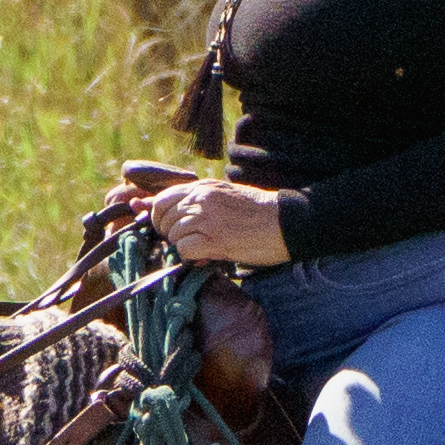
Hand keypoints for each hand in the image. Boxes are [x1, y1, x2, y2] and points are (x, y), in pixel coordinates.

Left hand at [161, 182, 291, 270]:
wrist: (285, 222)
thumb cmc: (258, 212)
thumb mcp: (226, 196)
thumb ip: (200, 202)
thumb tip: (174, 217)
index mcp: (203, 187)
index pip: (162, 199)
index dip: (159, 217)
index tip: (167, 228)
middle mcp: (202, 199)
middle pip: (163, 218)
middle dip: (169, 234)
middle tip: (184, 242)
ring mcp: (207, 218)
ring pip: (173, 235)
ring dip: (183, 246)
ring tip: (201, 248)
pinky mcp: (215, 239)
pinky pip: (184, 250)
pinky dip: (191, 256)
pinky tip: (206, 255)